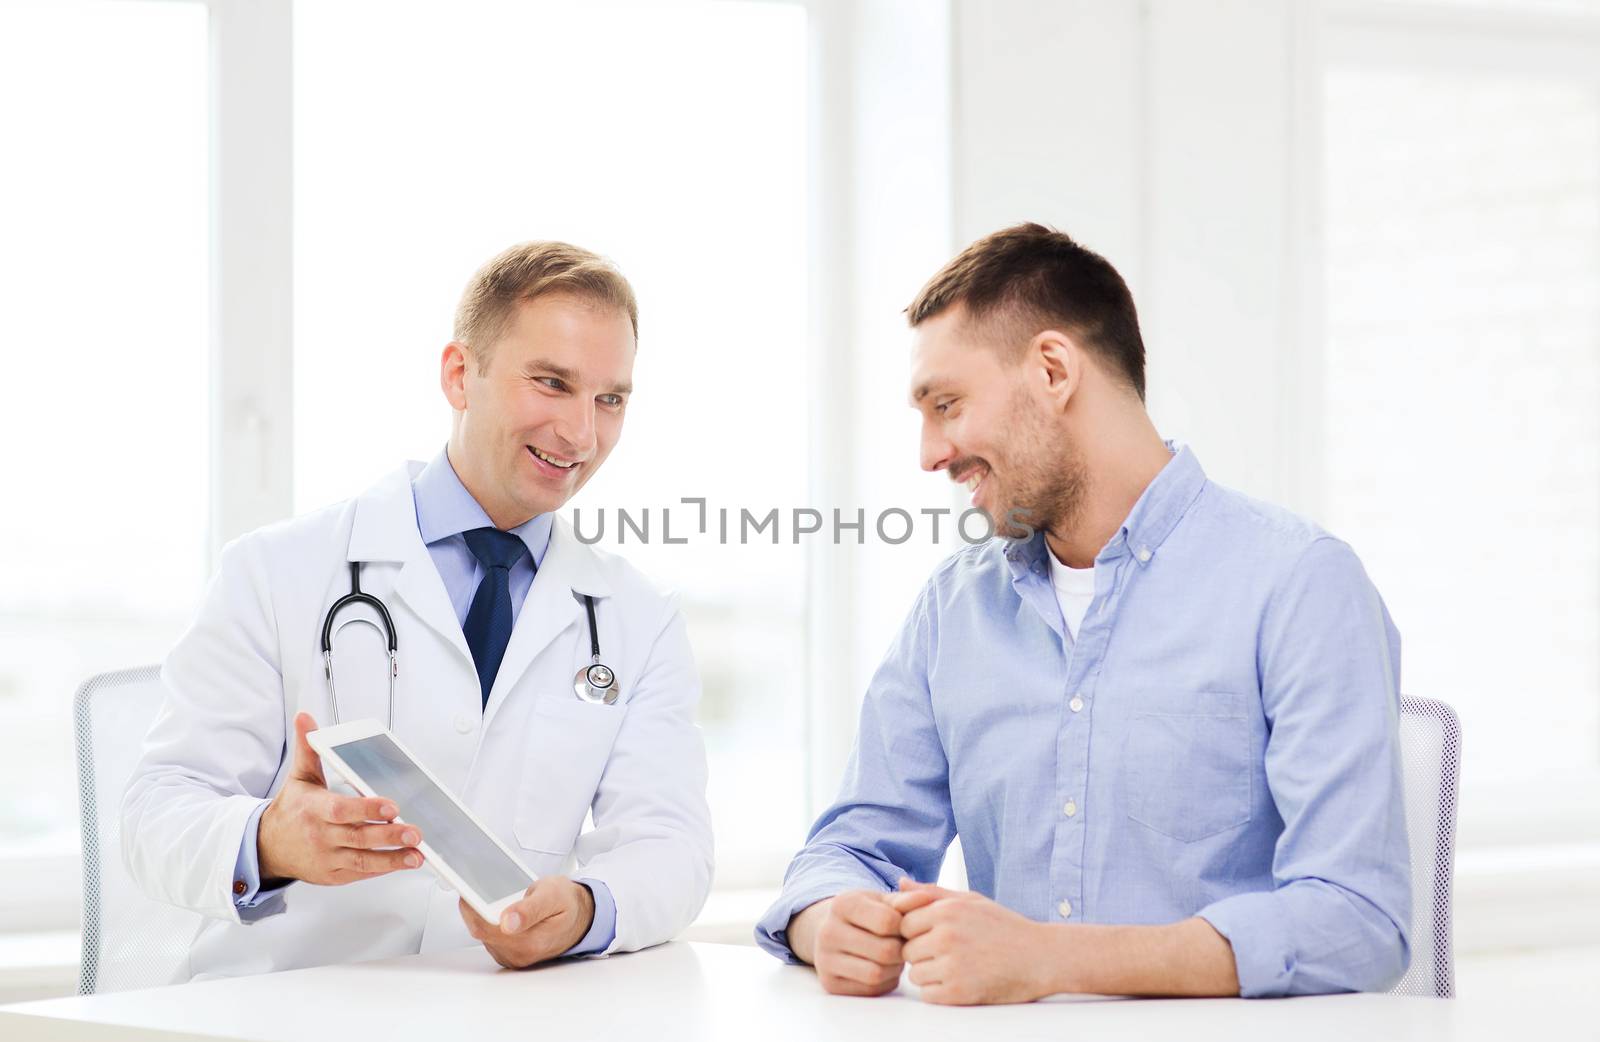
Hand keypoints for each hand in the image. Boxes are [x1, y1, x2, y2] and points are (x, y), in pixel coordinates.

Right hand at [256, 712, 423, 884]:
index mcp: (314, 809)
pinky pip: (360, 873)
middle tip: (415, 833)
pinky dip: (382, 868)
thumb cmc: (291, 809)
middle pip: (358, 837)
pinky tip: (403, 862)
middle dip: (389, 836)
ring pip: (362, 861)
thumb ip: (308, 747)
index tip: (392, 806)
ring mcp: (327, 858)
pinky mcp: (333, 875)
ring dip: (392, 859)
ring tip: (417, 854)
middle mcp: (320, 836)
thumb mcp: (299, 776)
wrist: (267, 846)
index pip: (342, 810)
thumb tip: (305, 718)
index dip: (367, 809)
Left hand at [459, 877, 595, 968]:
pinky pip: (488, 935)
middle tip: (480, 884)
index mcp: (529, 942)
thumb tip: (508, 922)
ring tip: (493, 894)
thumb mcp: (553, 897)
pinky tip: (497, 905)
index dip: (471, 908)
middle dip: (476, 906)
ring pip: (482, 933)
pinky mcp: (508, 952)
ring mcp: (512, 955)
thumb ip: (530, 910)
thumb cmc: (567, 904)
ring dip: (482, 912)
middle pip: (480, 930)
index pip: (485, 928)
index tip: (466, 888)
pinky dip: (488, 918)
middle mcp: (518, 954)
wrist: (580, 918)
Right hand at [789, 890, 908, 996]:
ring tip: (893, 957)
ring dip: (894, 968)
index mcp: (842, 903)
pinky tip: (882, 969)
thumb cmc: (867, 914)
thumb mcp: (883, 901)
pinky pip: (870, 989)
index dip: (904, 927)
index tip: (902, 926)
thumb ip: (906, 900)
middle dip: (901, 950)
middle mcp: (828, 931)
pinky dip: (884, 982)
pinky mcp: (830, 983)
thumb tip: (927, 898)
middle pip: (885, 951)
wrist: (834, 932)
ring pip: (876, 973)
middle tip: (901, 945)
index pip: (887, 921)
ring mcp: (825, 959)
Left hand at [893, 879, 1053, 1004]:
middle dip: (921, 953)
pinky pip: (927, 994)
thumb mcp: (971, 900)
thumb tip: (901, 883)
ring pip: (914, 974)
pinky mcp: (959, 992)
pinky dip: (938, 992)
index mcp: (947, 911)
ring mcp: (952, 965)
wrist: (1041, 957)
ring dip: (929, 974)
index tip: (933, 936)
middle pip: (907, 950)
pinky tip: (959, 981)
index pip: (903, 923)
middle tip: (947, 954)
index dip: (915, 932)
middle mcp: (946, 936)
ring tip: (955, 967)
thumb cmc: (1005, 927)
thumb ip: (933, 892)